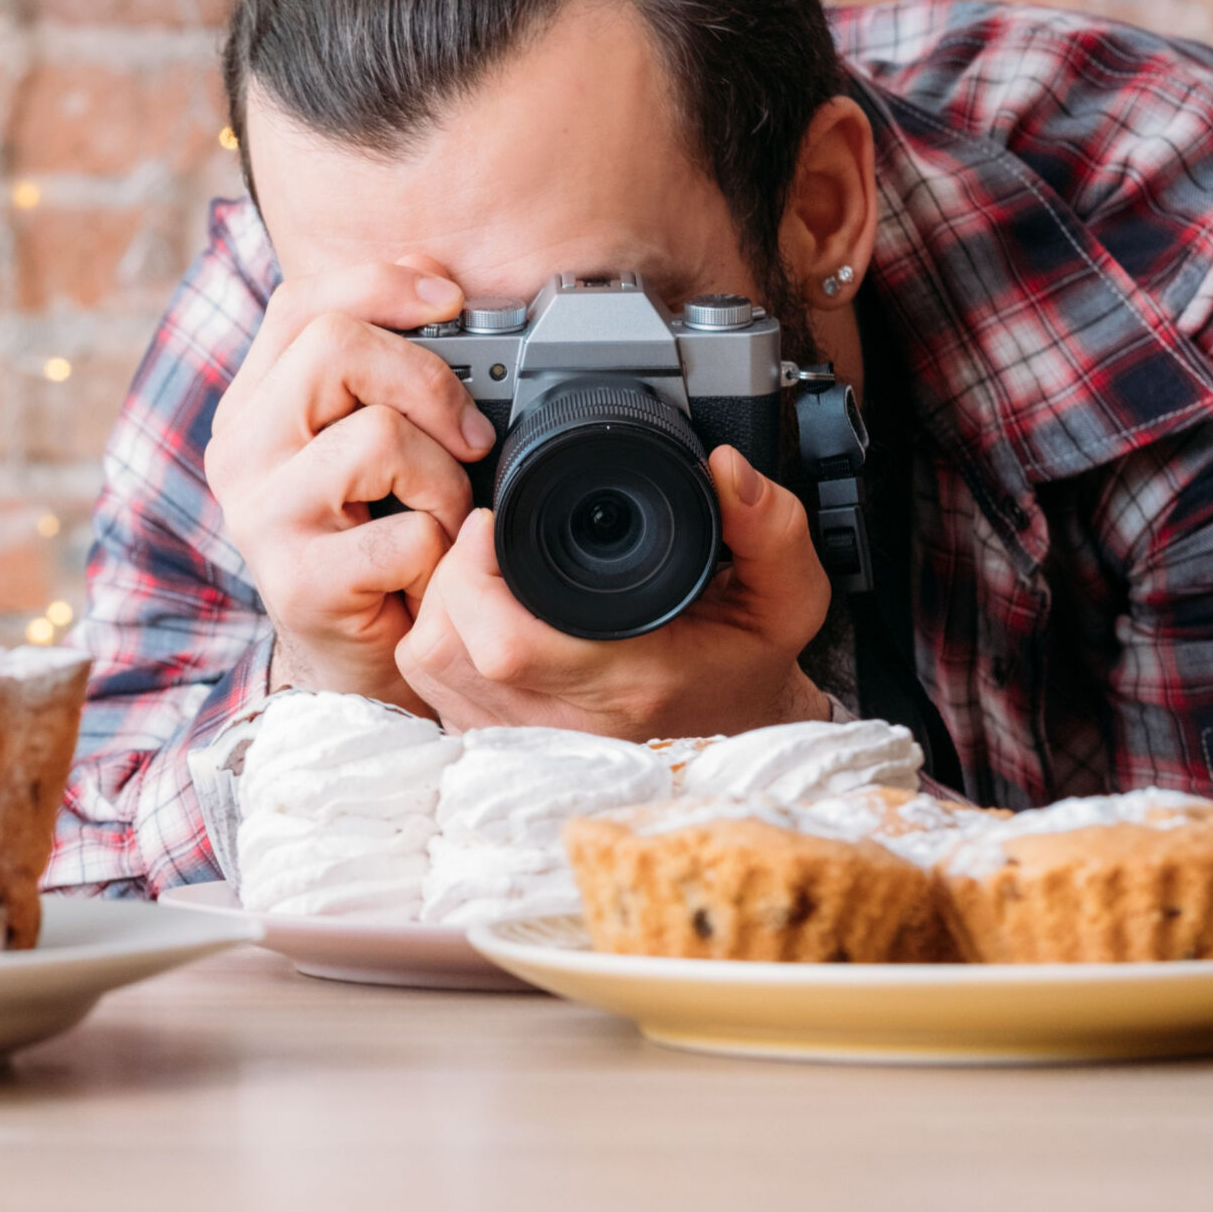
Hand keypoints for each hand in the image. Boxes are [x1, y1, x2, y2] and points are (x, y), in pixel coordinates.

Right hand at [204, 259, 497, 712]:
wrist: (355, 667)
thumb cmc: (372, 545)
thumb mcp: (367, 443)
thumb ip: (381, 365)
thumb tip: (430, 274)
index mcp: (254, 405)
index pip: (302, 301)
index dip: (382, 283)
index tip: (450, 301)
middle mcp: (240, 451)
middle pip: (336, 345)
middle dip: (429, 380)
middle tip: (471, 436)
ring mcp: (261, 516)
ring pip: (378, 435)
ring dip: (444, 480)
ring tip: (441, 521)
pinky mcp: (298, 580)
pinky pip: (405, 531)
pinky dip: (441, 550)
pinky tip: (426, 573)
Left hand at [395, 446, 831, 736]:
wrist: (737, 734)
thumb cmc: (745, 667)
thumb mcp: (785, 597)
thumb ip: (769, 527)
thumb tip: (725, 467)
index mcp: (627, 684)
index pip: (508, 643)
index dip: (478, 571)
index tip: (494, 520)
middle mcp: (564, 725)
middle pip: (446, 646)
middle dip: (452, 572)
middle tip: (487, 533)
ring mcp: (522, 742)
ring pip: (427, 664)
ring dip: (440, 602)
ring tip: (482, 568)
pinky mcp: (495, 744)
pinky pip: (429, 687)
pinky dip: (439, 637)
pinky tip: (476, 611)